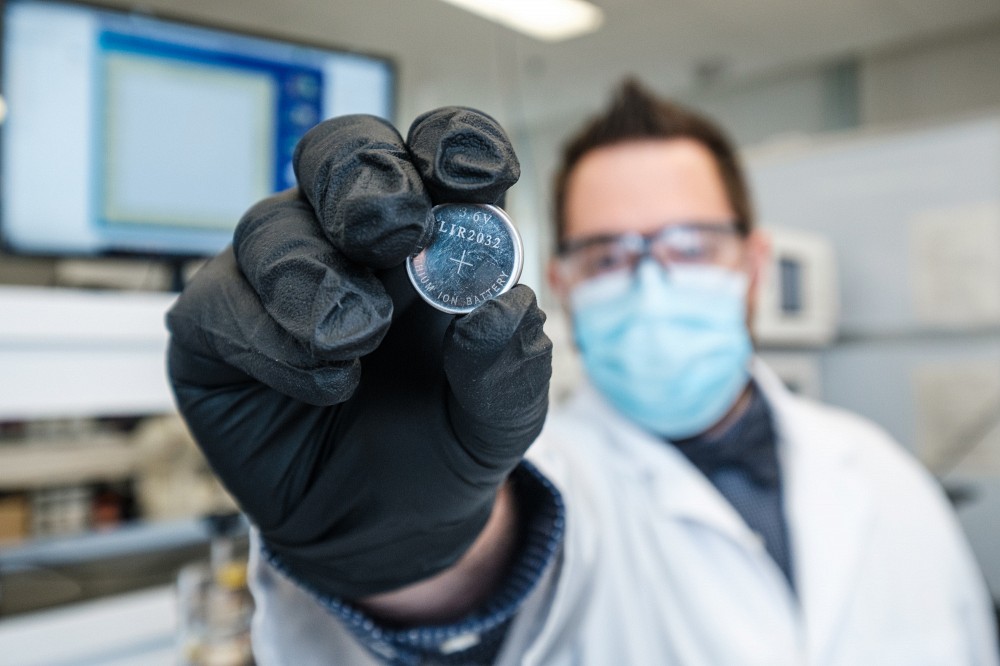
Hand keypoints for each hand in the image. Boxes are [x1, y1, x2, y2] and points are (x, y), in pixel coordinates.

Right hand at [166, 109, 551, 599]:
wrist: (386, 528)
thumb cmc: (446, 444)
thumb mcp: (501, 418)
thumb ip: (508, 366)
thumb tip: (497, 309)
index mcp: (433, 235)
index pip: (436, 153)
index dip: (454, 143)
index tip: (477, 175)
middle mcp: (351, 240)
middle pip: (338, 154)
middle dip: (365, 181)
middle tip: (396, 230)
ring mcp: (277, 277)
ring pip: (271, 225)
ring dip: (316, 278)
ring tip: (357, 342)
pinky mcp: (218, 328)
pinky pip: (219, 303)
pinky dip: (271, 342)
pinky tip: (324, 386)